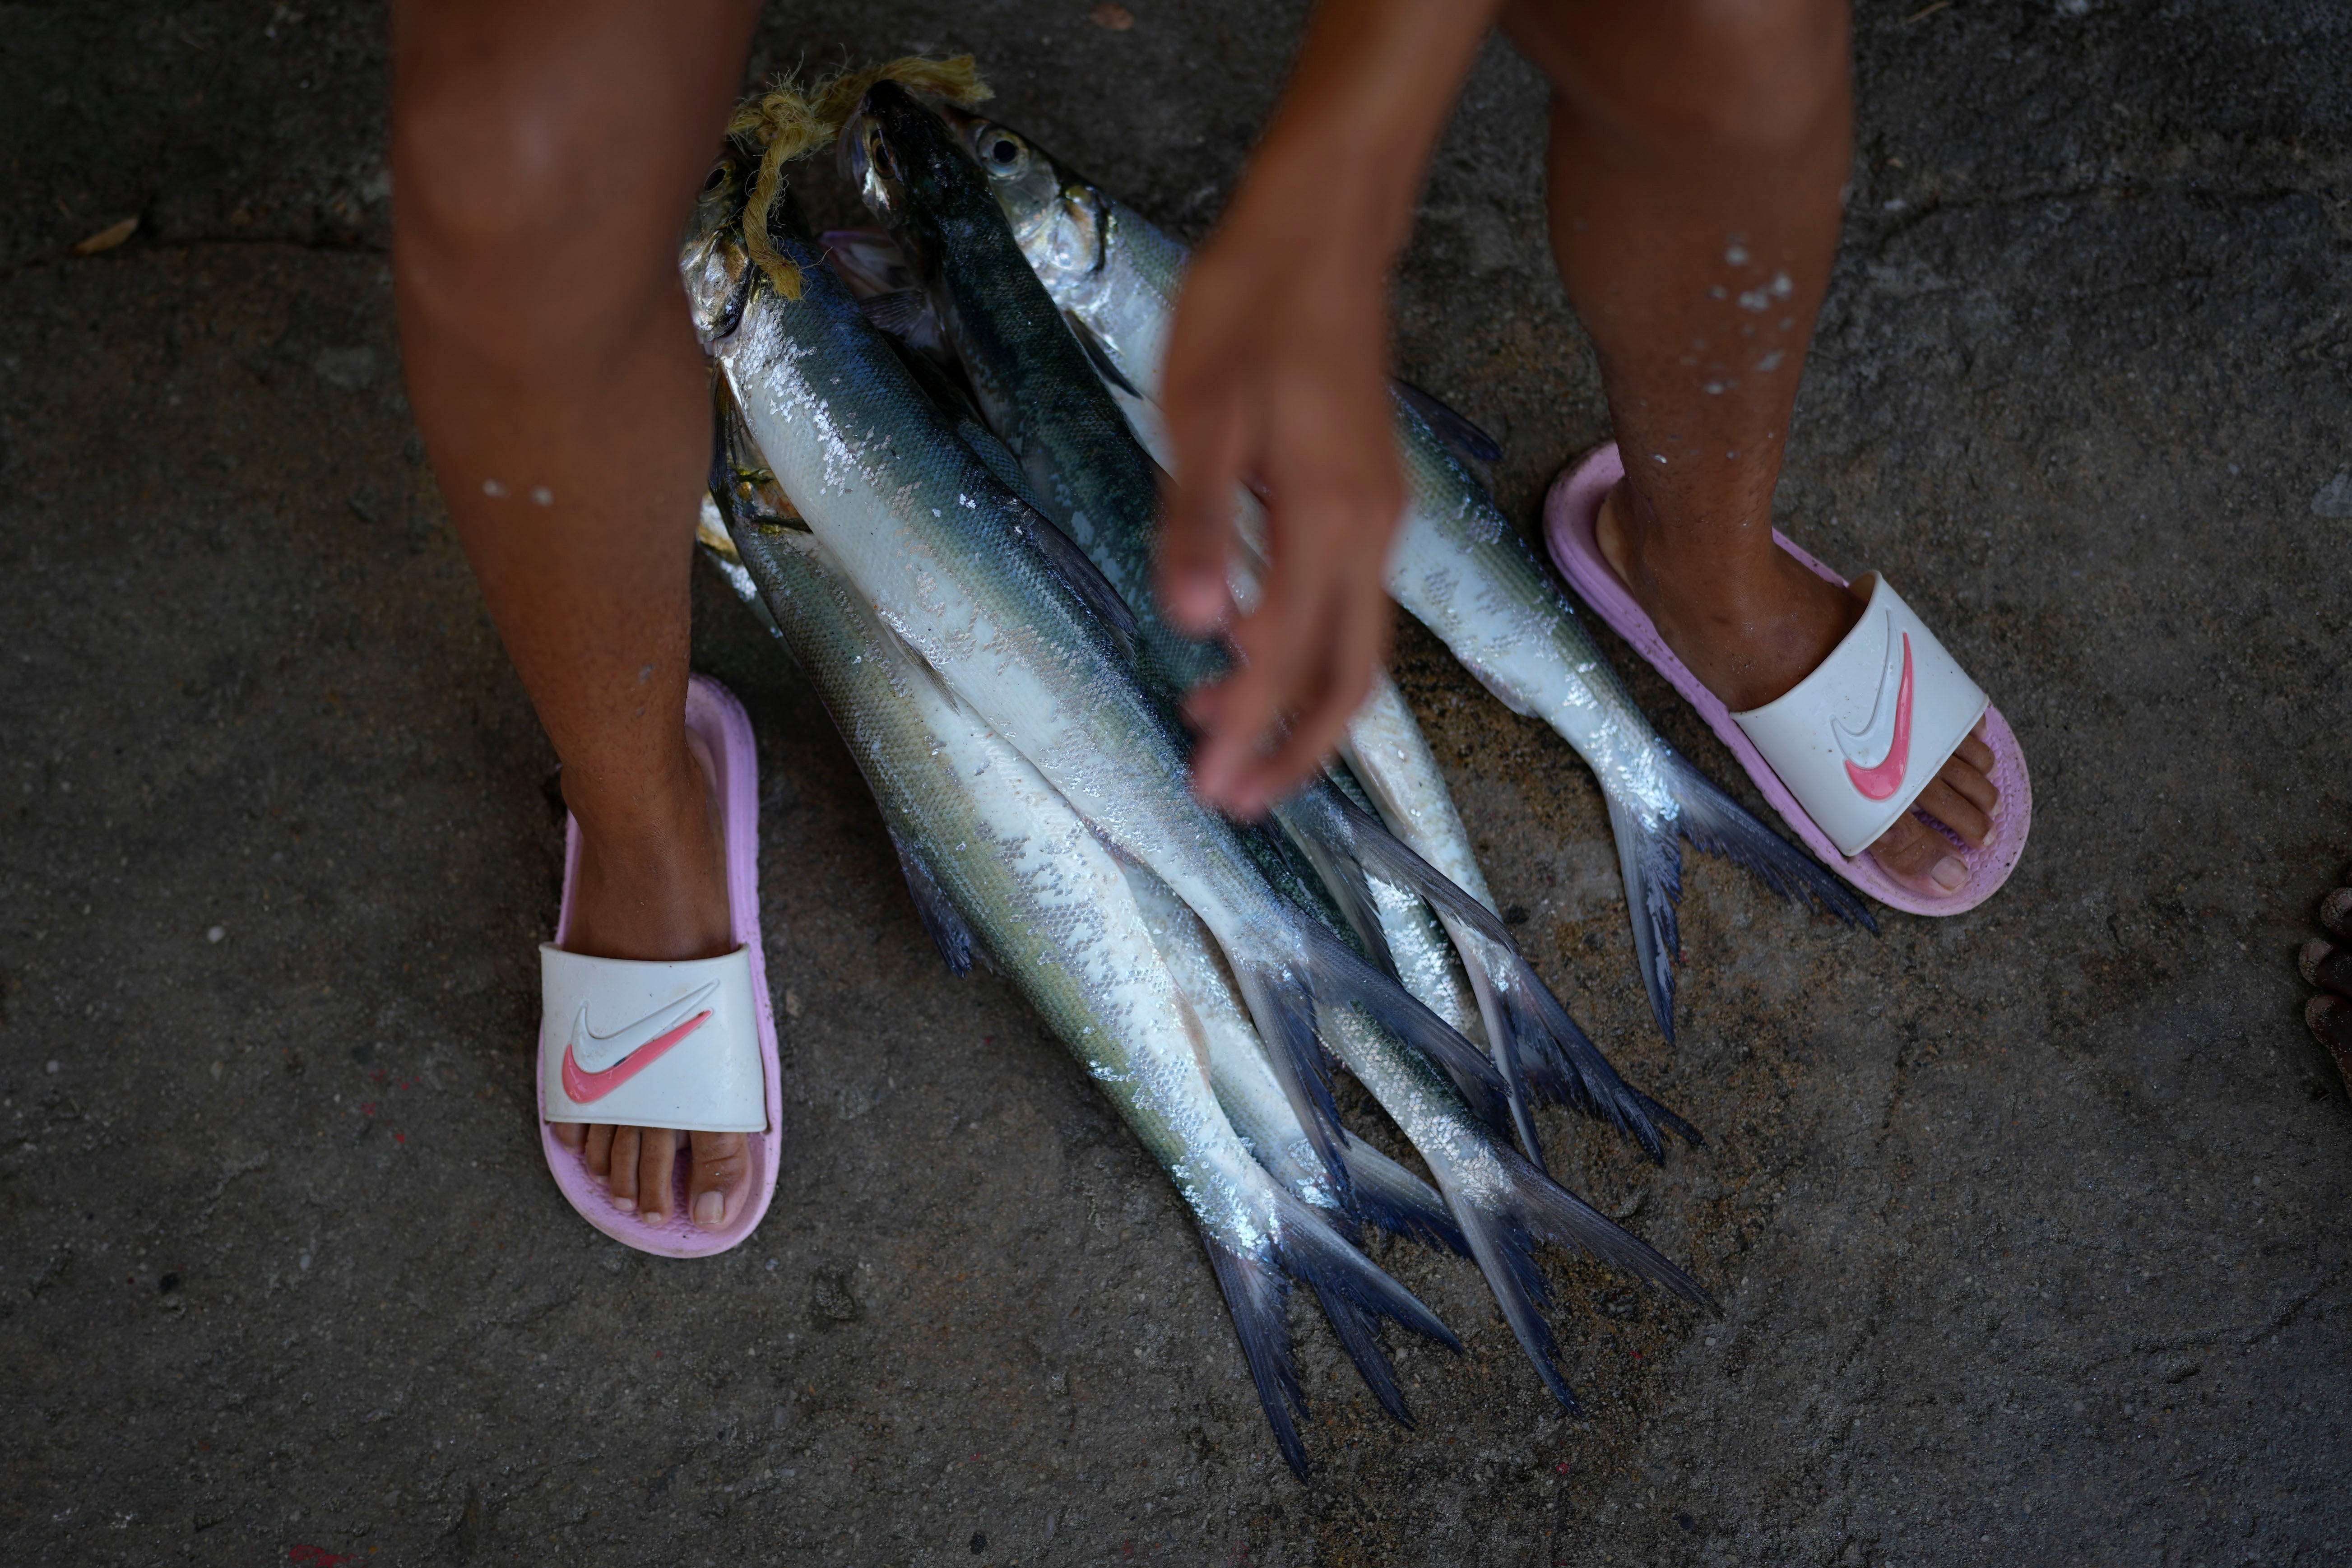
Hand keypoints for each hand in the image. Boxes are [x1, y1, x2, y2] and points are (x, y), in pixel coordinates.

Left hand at [1152, 0, 1501, 818]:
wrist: (1319, 229)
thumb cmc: (1250, 308)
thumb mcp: (1199, 413)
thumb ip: (1197, 525)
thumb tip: (1194, 624)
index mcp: (1329, 517)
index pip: (1287, 656)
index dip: (1247, 729)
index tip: (1207, 784)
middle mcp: (1371, 530)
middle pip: (1349, 677)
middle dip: (1293, 749)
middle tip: (1231, 802)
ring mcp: (1377, 514)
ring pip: (1355, 645)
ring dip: (1297, 704)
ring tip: (1223, 737)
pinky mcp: (1365, 496)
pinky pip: (1350, 603)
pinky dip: (1307, 650)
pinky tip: (1247, 648)